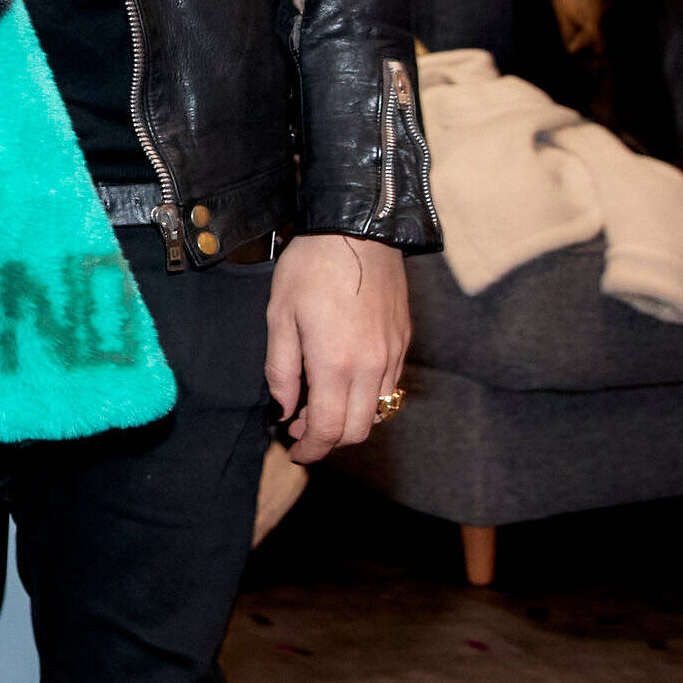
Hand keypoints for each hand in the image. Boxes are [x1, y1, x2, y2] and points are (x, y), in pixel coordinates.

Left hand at [266, 233, 409, 461]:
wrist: (359, 231)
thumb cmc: (311, 269)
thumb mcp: (279, 316)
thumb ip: (280, 369)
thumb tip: (284, 409)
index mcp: (336, 364)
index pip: (328, 430)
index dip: (310, 449)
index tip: (294, 451)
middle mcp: (372, 368)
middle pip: (357, 431)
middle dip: (328, 440)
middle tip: (300, 429)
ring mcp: (392, 356)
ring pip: (377, 412)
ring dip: (348, 420)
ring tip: (317, 404)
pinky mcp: (403, 343)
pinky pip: (389, 387)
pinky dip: (366, 398)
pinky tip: (342, 381)